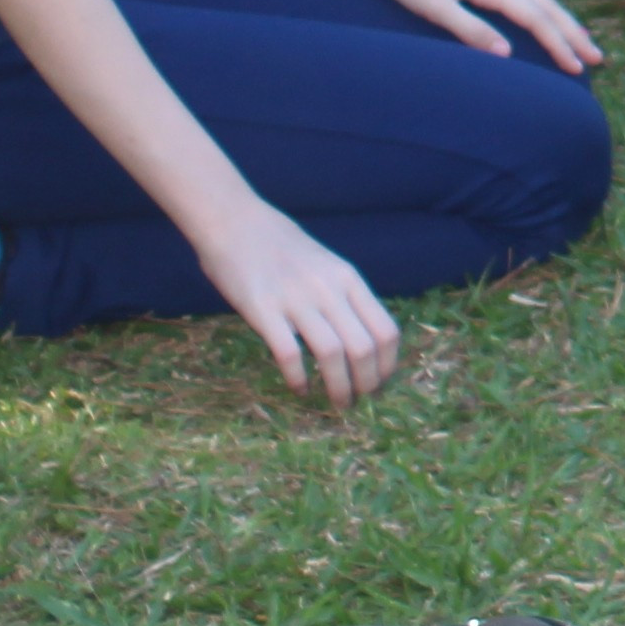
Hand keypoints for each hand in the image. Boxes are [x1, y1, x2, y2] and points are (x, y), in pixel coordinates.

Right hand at [197, 197, 403, 407]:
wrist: (236, 222)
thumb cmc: (281, 247)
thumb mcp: (326, 265)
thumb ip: (343, 296)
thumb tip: (361, 339)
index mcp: (349, 279)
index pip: (386, 330)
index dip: (388, 364)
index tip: (380, 383)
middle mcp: (329, 290)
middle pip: (364, 348)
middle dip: (367, 383)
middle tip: (359, 401)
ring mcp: (297, 299)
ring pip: (333, 355)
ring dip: (339, 387)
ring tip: (337, 403)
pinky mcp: (263, 310)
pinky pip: (289, 353)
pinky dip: (299, 378)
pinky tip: (300, 388)